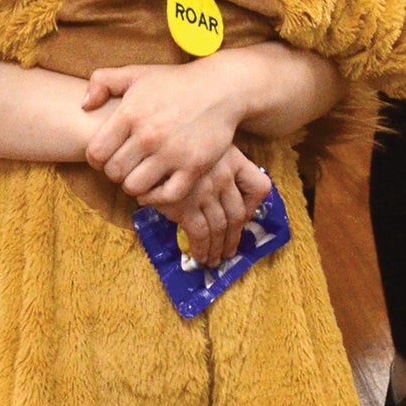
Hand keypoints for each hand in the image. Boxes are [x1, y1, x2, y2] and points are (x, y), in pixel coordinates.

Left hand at [82, 61, 248, 200]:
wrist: (220, 89)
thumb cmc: (174, 82)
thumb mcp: (136, 73)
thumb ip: (102, 82)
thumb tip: (84, 106)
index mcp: (130, 113)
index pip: (96, 153)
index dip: (97, 159)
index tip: (108, 156)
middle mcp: (149, 135)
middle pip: (114, 173)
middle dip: (115, 173)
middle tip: (126, 166)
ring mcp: (172, 153)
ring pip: (135, 187)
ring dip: (134, 185)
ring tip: (140, 175)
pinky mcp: (194, 166)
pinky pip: (166, 195)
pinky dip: (156, 197)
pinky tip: (156, 187)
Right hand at [151, 148, 273, 266]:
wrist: (146, 146)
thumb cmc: (175, 149)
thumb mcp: (204, 149)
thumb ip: (220, 170)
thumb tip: (229, 207)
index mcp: (234, 159)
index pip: (259, 186)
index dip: (254, 207)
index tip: (245, 219)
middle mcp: (223, 175)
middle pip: (237, 214)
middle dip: (234, 238)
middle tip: (228, 251)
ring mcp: (205, 191)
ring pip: (220, 227)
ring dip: (218, 248)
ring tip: (214, 259)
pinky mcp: (185, 205)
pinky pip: (200, 233)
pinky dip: (202, 248)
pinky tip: (200, 256)